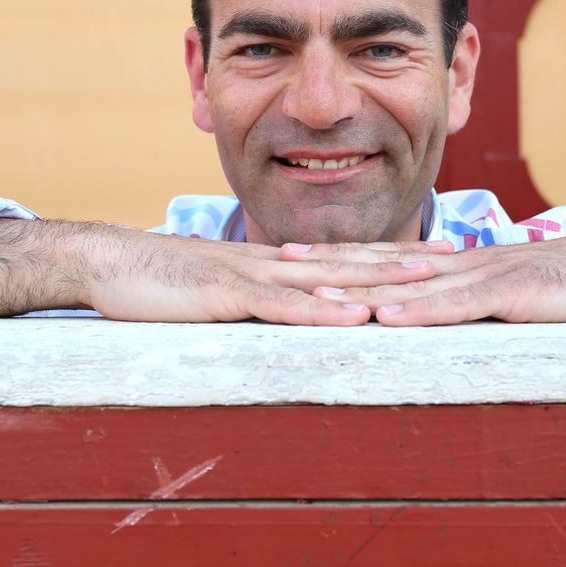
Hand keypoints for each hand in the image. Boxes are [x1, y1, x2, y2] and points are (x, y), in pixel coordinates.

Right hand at [77, 227, 452, 323]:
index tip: (438, 252)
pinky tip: (354, 315)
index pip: (343, 255)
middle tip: (458, 255)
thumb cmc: (159, 281)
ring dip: (377, 279)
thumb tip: (292, 305)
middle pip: (350, 259)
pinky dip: (320, 311)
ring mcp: (251, 277)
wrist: (107, 263)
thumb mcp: (219, 289)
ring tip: (427, 279)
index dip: (391, 252)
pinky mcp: (226, 297)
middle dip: (405, 258)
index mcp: (272, 262)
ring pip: (326, 278)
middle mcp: (271, 263)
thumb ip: (257, 295)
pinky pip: (281, 306)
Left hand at [280, 227, 565, 324]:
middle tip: (275, 263)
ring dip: (358, 288)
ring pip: (409, 282)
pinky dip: (417, 311)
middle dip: (328, 264)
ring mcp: (484, 276)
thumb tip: (430, 313)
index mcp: (459, 264)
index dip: (337, 257)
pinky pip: (456, 304)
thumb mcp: (510, 295)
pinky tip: (383, 316)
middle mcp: (461, 263)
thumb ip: (471, 301)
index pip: (386, 258)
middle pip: (383, 263)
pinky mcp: (510, 294)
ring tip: (309, 292)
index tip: (290, 257)